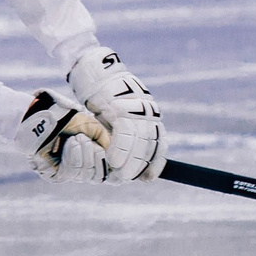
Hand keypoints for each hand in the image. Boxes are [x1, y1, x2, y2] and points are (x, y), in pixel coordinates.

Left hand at [18, 89, 113, 182]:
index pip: (105, 174)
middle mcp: (81, 168)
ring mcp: (68, 173)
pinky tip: (70, 144)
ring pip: (84, 175)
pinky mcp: (53, 174)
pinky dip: (73, 157)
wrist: (48, 116)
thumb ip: (107, 145)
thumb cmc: (70, 120)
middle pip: (97, 177)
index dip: (108, 166)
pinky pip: (69, 174)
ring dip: (82, 154)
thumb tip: (115, 163)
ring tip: (75, 138)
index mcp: (91, 159)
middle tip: (85, 138)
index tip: (109, 154)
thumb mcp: (96, 129)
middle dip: (94, 155)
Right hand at [66, 48, 165, 179]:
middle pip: (150, 143)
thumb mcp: (119, 124)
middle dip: (139, 164)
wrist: (96, 77)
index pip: (159, 144)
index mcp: (152, 118)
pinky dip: (120, 147)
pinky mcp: (121, 104)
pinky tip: (112, 158)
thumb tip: (131, 165)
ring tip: (117, 170)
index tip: (147, 178)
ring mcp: (137, 107)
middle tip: (126, 176)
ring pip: (139, 139)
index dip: (155, 163)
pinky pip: (125, 130)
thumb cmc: (106, 104)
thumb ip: (128, 141)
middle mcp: (149, 112)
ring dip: (129, 159)